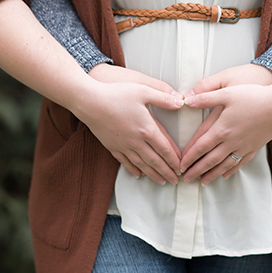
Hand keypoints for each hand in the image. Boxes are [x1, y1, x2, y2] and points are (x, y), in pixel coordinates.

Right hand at [73, 67, 183, 184]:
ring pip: (142, 164)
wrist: (89, 102)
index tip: (181, 166)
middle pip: (155, 161)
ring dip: (153, 174)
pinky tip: (139, 174)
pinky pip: (125, 162)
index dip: (174, 159)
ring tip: (161, 181)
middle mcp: (136, 141)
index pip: (165, 148)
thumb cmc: (116, 94)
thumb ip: (163, 98)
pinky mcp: (112, 146)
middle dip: (167, 172)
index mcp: (147, 128)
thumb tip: (180, 102)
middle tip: (175, 180)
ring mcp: (123, 145)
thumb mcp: (143, 91)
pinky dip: (133, 169)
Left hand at [180, 65, 271, 184]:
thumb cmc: (253, 96)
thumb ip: (206, 97)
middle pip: (209, 160)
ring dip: (211, 174)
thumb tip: (187, 100)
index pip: (200, 147)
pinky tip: (225, 174)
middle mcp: (231, 141)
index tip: (180, 164)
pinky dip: (230, 170)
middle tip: (185, 178)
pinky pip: (240, 163)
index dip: (189, 157)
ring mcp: (243, 146)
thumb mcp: (226, 93)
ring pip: (224, 165)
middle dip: (196, 170)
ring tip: (202, 181)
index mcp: (221, 129)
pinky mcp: (254, 147)